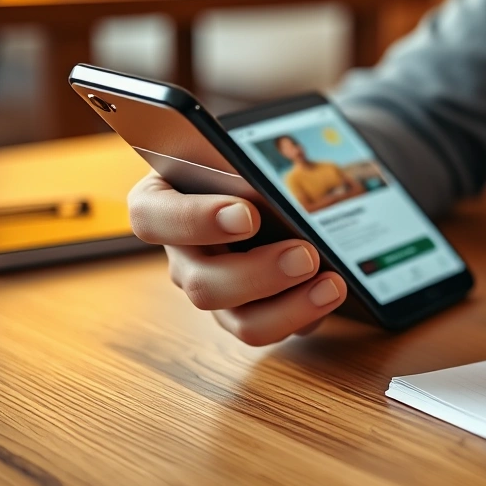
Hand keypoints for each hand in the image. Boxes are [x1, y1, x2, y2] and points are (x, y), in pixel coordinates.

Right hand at [127, 173, 347, 345]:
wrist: (268, 188)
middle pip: (202, 283)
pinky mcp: (247, 315)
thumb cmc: (244, 165)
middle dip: (260, 273)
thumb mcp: (240, 156)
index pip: (152, 218)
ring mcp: (214, 292)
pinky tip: (333, 292)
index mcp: (162, 205)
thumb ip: (248, 168)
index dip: (195, 220)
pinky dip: (306, 314)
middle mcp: (182, 257)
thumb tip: (285, 193)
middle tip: (306, 254)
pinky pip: (274, 328)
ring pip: (241, 321)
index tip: (247, 215)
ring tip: (333, 283)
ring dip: (291, 307)